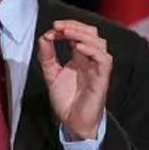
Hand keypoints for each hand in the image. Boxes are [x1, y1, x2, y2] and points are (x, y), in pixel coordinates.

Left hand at [38, 20, 112, 139]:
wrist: (72, 122)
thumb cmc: (67, 100)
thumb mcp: (51, 74)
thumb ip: (47, 56)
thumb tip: (44, 37)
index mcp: (81, 58)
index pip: (81, 34)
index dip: (69, 27)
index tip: (54, 27)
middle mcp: (91, 61)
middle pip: (92, 34)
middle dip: (75, 26)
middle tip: (58, 26)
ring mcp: (97, 69)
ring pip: (99, 43)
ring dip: (82, 35)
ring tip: (66, 33)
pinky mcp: (102, 79)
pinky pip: (104, 60)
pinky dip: (92, 51)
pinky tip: (77, 47)